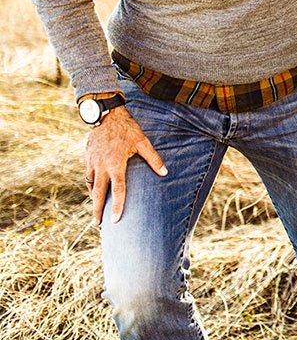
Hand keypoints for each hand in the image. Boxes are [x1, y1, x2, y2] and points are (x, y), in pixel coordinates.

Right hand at [85, 106, 166, 224]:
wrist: (106, 115)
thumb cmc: (127, 129)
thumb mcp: (143, 142)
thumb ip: (153, 158)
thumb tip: (165, 173)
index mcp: (116, 164)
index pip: (118, 189)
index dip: (117, 205)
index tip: (116, 219)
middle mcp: (102, 166)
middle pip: (98, 193)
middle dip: (98, 209)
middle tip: (98, 224)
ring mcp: (92, 162)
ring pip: (91, 185)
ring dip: (93, 198)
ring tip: (96, 210)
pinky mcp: (87, 157)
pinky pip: (88, 175)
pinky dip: (90, 185)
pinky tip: (94, 190)